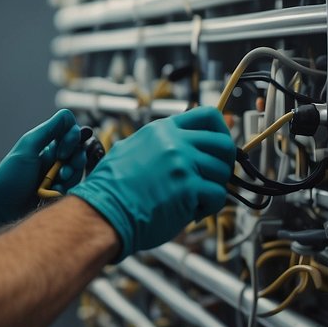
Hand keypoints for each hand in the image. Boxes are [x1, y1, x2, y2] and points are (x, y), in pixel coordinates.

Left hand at [0, 110, 86, 237]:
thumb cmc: (8, 177)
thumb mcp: (27, 149)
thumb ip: (47, 131)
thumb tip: (66, 115)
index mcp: (45, 143)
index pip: (70, 129)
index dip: (71, 138)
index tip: (62, 151)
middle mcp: (53, 156)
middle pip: (78, 149)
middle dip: (74, 160)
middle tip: (61, 171)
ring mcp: (56, 173)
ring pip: (78, 168)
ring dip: (70, 175)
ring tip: (55, 183)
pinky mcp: (59, 190)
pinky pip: (73, 185)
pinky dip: (66, 188)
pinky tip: (53, 192)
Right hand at [69, 105, 233, 260]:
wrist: (103, 211)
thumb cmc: (112, 188)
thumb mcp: (131, 149)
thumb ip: (159, 143)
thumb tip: (180, 144)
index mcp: (162, 130)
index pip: (208, 115)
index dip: (221, 132)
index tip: (219, 149)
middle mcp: (174, 142)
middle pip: (224, 144)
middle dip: (224, 164)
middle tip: (212, 178)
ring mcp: (182, 164)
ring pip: (222, 172)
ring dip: (213, 188)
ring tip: (193, 198)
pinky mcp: (188, 188)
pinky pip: (218, 195)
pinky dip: (209, 207)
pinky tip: (191, 211)